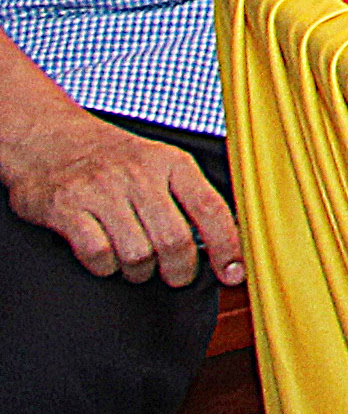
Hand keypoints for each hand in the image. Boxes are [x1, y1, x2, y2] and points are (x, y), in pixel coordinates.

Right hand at [0, 100, 236, 285]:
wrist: (48, 138)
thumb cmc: (112, 157)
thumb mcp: (159, 161)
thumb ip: (189, 194)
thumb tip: (230, 235)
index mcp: (171, 162)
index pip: (211, 208)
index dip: (228, 246)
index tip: (234, 273)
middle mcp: (139, 174)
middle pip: (174, 240)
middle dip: (179, 271)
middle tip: (176, 275)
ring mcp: (101, 191)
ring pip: (137, 254)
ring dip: (140, 272)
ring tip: (138, 264)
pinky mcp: (67, 209)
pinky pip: (97, 255)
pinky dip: (105, 268)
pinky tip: (107, 258)